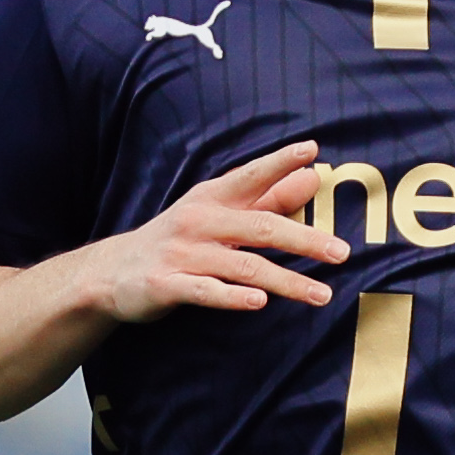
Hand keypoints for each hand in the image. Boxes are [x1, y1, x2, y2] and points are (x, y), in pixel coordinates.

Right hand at [88, 136, 346, 321]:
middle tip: (341, 252)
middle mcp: (198, 220)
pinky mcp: (166, 285)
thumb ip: (267, 198)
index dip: (279, 162)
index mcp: (212, 198)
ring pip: (242, 266)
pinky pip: (205, 291)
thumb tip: (312, 177)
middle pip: (259, 227)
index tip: (312, 151)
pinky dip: (232, 297)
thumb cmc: (179, 240)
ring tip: (321, 295)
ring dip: (285, 281)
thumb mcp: (219, 214)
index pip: (251, 175)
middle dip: (303, 240)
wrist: (112, 272)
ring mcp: (181, 253)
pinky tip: (259, 303)